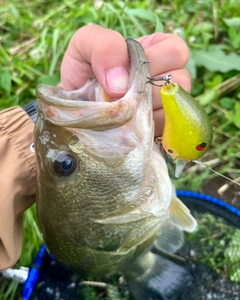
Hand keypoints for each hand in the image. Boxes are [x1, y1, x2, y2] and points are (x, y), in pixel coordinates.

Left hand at [59, 25, 190, 135]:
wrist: (74, 106)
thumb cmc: (83, 71)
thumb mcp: (85, 45)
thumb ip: (105, 47)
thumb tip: (123, 84)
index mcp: (154, 51)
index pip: (176, 51)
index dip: (155, 61)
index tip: (129, 71)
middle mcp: (164, 78)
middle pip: (181, 81)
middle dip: (148, 88)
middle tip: (124, 93)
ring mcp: (164, 106)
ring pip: (173, 108)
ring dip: (144, 110)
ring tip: (123, 109)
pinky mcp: (158, 130)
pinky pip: (164, 131)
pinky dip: (144, 129)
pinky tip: (127, 125)